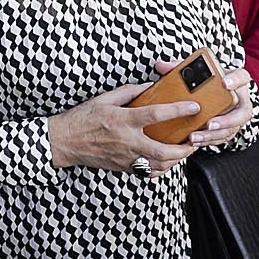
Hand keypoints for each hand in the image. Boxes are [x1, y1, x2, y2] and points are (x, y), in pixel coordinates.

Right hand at [45, 84, 198, 173]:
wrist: (64, 142)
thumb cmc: (82, 119)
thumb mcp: (104, 99)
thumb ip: (129, 92)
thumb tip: (149, 86)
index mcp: (123, 121)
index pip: (156, 115)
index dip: (178, 110)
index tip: (193, 107)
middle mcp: (126, 142)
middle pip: (162, 151)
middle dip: (183, 149)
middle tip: (193, 141)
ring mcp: (125, 158)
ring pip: (158, 166)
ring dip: (176, 160)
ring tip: (184, 151)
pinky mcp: (122, 167)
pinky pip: (147, 173)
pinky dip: (162, 169)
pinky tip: (167, 162)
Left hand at [175, 63, 256, 148]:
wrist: (214, 94)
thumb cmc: (207, 82)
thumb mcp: (196, 73)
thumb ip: (181, 68)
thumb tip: (160, 66)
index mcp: (235, 81)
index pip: (243, 77)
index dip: (236, 80)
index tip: (225, 83)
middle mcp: (240, 100)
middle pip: (243, 112)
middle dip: (226, 120)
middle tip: (209, 123)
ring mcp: (237, 116)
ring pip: (231, 129)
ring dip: (212, 135)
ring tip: (195, 137)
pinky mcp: (229, 129)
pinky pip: (222, 137)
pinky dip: (208, 141)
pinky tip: (194, 142)